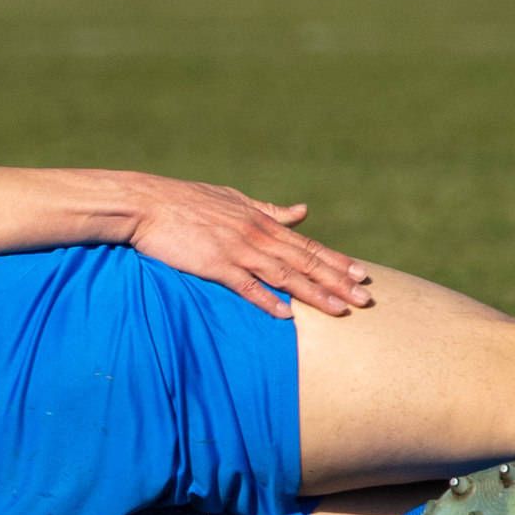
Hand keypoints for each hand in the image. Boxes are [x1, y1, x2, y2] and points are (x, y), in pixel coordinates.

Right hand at [114, 175, 377, 318]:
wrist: (148, 203)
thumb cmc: (189, 202)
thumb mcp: (236, 200)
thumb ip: (270, 210)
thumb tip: (303, 212)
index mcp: (261, 221)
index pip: (307, 245)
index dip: (336, 262)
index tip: (361, 276)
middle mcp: (256, 235)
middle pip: (304, 262)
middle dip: (337, 282)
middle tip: (365, 300)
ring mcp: (236, 249)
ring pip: (284, 275)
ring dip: (314, 294)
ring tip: (340, 310)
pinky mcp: (214, 264)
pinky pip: (246, 285)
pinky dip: (267, 299)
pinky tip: (286, 314)